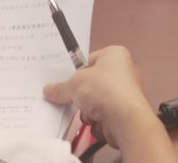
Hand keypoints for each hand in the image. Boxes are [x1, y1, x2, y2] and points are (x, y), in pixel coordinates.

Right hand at [45, 45, 166, 155]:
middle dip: (81, 95)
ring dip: (87, 111)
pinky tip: (97, 121)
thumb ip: (61, 87)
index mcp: (115, 55)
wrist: (125, 119)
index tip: (66, 79)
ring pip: (95, 103)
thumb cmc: (110, 91)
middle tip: (74, 96)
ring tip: (89, 110)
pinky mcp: (122, 114)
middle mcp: (123, 73)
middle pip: (92, 84)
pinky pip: (101, 117)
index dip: (77, 71)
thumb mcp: (75, 83)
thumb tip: (52, 90)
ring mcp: (124, 95)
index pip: (90, 60)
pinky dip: (96, 122)